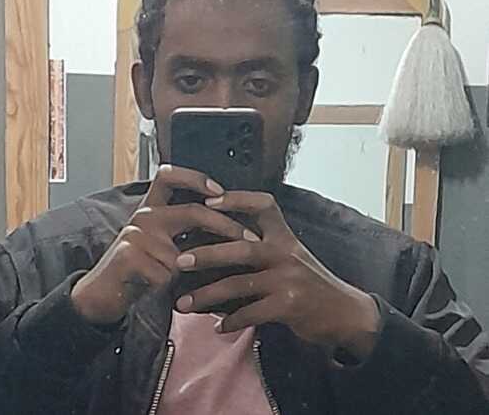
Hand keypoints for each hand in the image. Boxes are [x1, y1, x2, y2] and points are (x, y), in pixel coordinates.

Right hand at [71, 165, 250, 324]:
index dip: (196, 178)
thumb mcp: (159, 242)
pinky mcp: (130, 256)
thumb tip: (226, 223)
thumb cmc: (137, 266)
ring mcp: (136, 234)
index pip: (169, 177)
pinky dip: (173, 287)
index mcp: (151, 208)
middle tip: (250, 239)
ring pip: (184, 253)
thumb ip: (181, 229)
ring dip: (193, 271)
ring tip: (199, 281)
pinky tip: (162, 291)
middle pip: (193, 212)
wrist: (102, 293)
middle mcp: (144, 215)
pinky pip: (169, 274)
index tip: (219, 190)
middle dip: (227, 226)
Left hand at [174, 191, 379, 360]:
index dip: (237, 199)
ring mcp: (288, 278)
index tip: (210, 201)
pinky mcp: (290, 305)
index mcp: (285, 236)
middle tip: (180, 261)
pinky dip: (231, 321)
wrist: (344, 311)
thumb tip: (223, 246)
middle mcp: (285, 252)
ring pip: (239, 283)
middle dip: (207, 254)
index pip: (263, 205)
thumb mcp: (293, 256)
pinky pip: (251, 312)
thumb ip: (266, 247)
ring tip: (184, 303)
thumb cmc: (311, 282)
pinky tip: (218, 327)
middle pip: (241, 248)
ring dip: (207, 295)